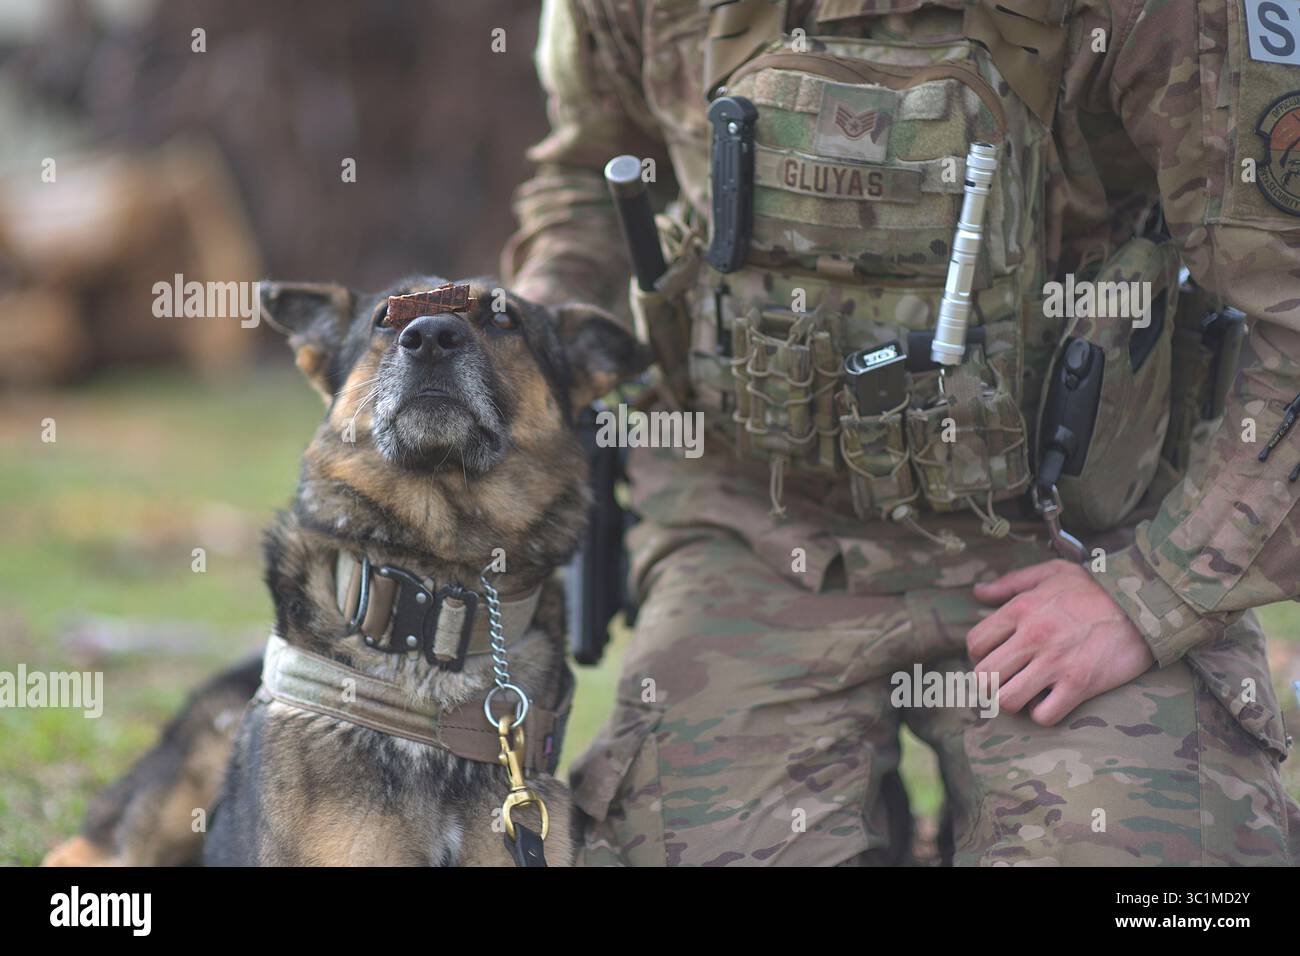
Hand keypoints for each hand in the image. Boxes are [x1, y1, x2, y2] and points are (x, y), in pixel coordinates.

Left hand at [967, 559, 1155, 725]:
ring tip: (1024, 693)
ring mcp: (1055, 662)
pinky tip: (1050, 701)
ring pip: (1007, 700)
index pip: (975, 644)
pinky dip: (1042, 714)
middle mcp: (1032, 636)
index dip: (979, 656)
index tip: (995, 657)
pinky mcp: (1080, 684)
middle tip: (1005, 681)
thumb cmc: (1095, 587)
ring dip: (1011, 702)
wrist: (1145, 604)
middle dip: (989, 684)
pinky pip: (1043, 715)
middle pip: (983, 676)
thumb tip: (979, 593)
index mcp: (1021, 609)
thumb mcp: (1052, 572)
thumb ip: (1011, 582)